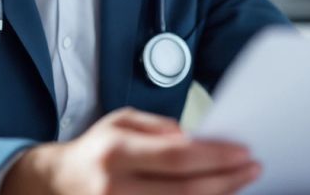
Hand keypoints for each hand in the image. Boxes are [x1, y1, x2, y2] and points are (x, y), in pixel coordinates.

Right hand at [2, 107, 260, 194]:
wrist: (56, 183)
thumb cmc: (95, 151)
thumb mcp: (121, 122)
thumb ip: (159, 128)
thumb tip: (196, 140)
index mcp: (116, 152)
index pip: (178, 156)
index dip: (216, 156)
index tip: (244, 152)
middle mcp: (115, 187)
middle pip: (186, 190)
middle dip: (226, 180)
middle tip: (252, 168)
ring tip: (239, 184)